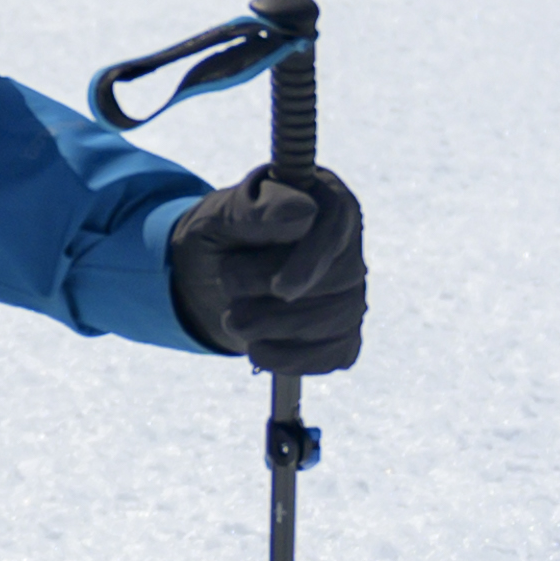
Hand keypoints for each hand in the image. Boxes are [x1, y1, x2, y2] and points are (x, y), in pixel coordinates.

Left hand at [166, 160, 365, 375]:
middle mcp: (347, 245)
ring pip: (338, 321)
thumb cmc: (222, 235)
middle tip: (229, 291)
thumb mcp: (221, 215)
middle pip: (338, 280)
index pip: (336, 229)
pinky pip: (335, 353)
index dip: (312, 263)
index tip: (281, 289)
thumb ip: (256, 209)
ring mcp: (350, 291)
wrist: (209, 278)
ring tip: (235, 318)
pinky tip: (259, 350)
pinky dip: (293, 359)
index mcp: (325, 200)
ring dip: (275, 328)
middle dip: (277, 299)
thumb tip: (304, 211)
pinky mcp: (342, 332)